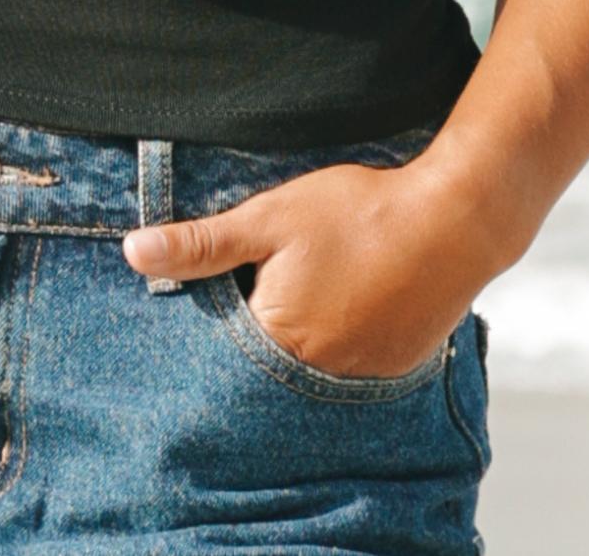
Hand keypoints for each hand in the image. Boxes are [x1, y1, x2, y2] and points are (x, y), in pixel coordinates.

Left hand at [119, 158, 482, 380]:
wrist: (455, 220)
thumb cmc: (357, 212)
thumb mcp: (270, 216)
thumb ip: (202, 243)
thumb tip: (133, 254)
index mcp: (276, 338)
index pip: (223, 347)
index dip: (217, 315)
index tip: (220, 290)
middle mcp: (316, 374)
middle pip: (266, 362)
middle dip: (258, 330)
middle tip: (275, 282)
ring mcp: (360, 377)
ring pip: (309, 365)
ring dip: (302, 337)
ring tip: (315, 289)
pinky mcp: (394, 368)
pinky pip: (351, 366)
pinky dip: (342, 340)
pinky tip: (349, 301)